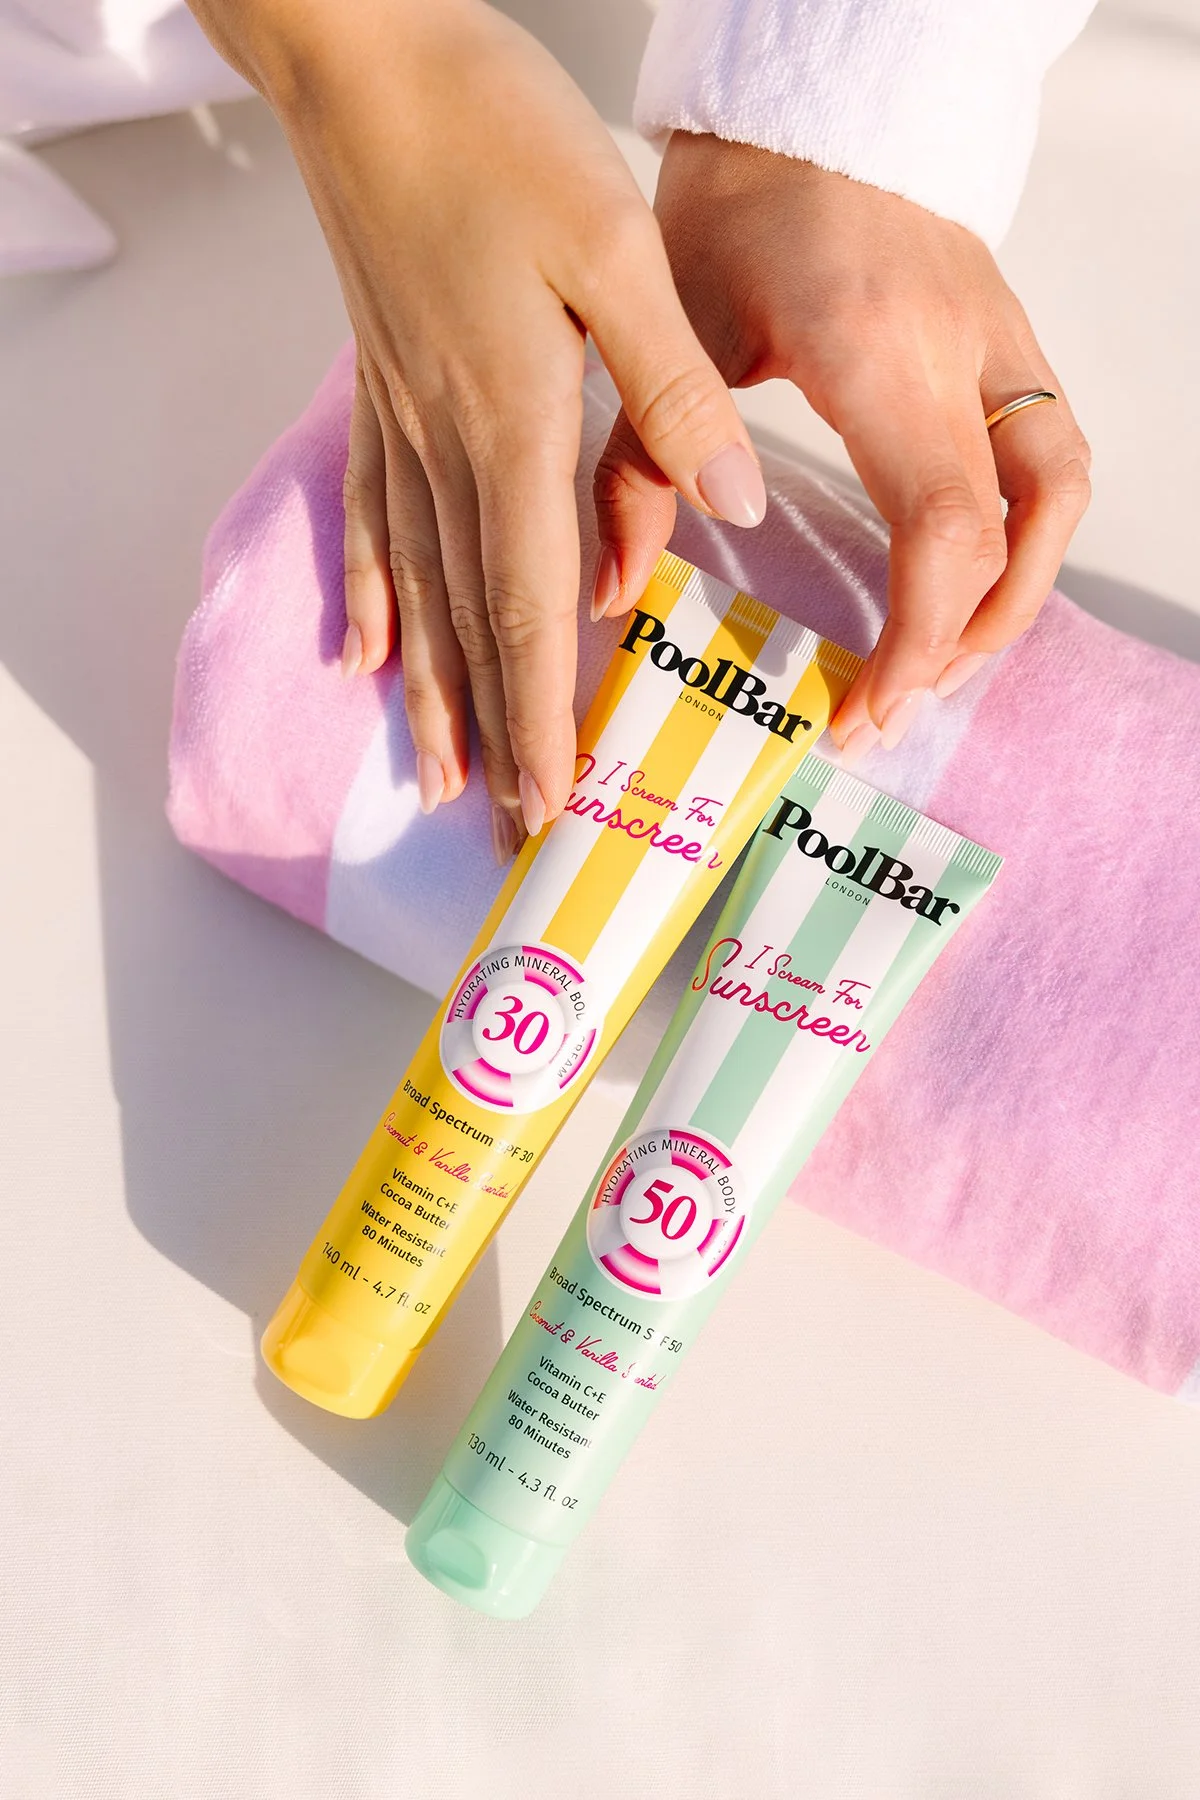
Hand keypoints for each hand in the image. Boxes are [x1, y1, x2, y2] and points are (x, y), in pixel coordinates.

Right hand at [188, 1, 765, 857]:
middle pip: (471, 622)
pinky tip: (366, 650)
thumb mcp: (613, 243)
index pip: (531, 606)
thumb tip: (733, 506)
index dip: (541, 715)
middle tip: (504, 832)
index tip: (555, 803)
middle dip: (492, 737)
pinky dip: (374, 594)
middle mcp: (447, 444)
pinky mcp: (382, 386)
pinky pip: (375, 517)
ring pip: (420, 590)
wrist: (364, 59)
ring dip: (431, 694)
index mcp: (513, 421)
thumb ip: (671, 388)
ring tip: (435, 777)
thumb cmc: (488, 133)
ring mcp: (402, 420)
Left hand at [594, 134, 1091, 760]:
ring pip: (1059, 495)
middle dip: (956, 646)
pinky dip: (1027, 535)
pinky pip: (1054, 454)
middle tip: (889, 710)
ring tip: (940, 661)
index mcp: (873, 351)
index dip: (916, 642)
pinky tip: (973, 579)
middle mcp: (959, 348)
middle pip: (1012, 534)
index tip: (864, 710)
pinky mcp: (1012, 337)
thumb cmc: (735, 205)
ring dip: (1013, 595)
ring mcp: (1001, 338)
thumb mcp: (661, 330)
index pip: (942, 529)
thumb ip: (635, 468)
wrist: (812, 104)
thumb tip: (612, 594)